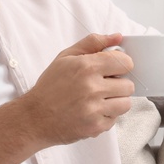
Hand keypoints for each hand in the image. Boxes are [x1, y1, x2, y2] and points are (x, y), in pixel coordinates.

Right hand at [11, 32, 135, 148]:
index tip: (113, 69)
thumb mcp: (66, 57)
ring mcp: (94, 109)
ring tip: (99, 100)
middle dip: (119, 85)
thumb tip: (117, 37)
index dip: (121, 65)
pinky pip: (115, 119)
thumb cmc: (50, 86)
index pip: (126, 63)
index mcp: (86, 67)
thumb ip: (93, 43)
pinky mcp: (95, 127)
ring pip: (126, 103)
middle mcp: (92, 88)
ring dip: (116, 102)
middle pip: (129, 85)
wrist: (34, 118)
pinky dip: (106, 116)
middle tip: (103, 87)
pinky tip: (91, 112)